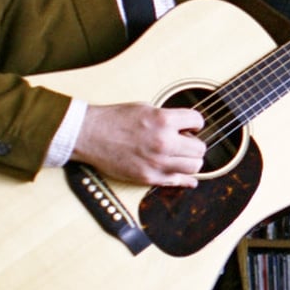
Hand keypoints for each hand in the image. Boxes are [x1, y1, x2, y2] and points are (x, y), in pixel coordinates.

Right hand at [73, 103, 206, 187]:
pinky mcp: (148, 177)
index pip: (198, 121)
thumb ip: (169, 118)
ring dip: (191, 161)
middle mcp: (163, 142)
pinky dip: (186, 179)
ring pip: (194, 166)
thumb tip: (187, 128)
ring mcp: (156, 162)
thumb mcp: (146, 108)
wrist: (89, 135)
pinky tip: (187, 176)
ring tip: (180, 156)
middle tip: (184, 142)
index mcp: (163, 120)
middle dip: (195, 143)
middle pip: (200, 148)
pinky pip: (177, 182)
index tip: (190, 126)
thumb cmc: (115, 119)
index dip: (195, 123)